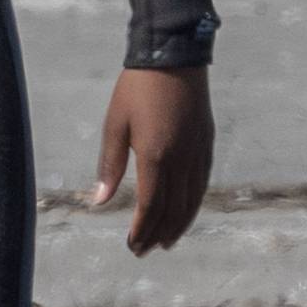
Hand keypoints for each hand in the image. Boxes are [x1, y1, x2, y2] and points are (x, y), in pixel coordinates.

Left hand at [87, 65, 211, 254]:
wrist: (173, 57)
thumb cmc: (136, 90)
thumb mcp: (114, 125)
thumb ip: (110, 165)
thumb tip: (99, 201)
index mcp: (155, 155)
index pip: (150, 205)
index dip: (141, 229)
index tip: (131, 244)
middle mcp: (181, 159)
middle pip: (172, 209)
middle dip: (157, 233)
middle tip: (144, 250)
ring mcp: (197, 152)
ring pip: (192, 200)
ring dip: (178, 224)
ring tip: (166, 241)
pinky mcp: (207, 144)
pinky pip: (202, 183)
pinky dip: (193, 204)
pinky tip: (186, 212)